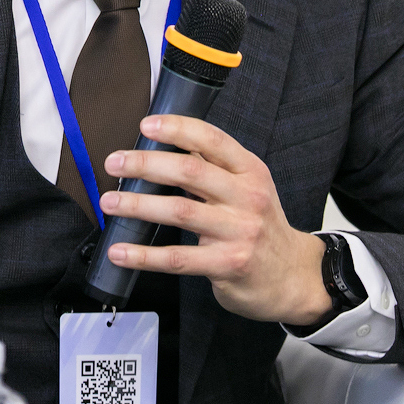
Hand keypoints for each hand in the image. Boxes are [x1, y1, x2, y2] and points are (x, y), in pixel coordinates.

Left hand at [99, 115, 331, 325]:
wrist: (293, 277)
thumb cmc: (261, 228)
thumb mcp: (250, 190)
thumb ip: (214, 171)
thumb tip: (164, 150)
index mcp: (251, 172)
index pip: (212, 141)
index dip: (178, 128)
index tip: (146, 126)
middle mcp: (247, 197)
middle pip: (190, 172)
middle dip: (146, 164)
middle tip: (115, 163)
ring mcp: (239, 232)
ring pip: (179, 212)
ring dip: (138, 205)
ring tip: (110, 203)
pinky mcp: (227, 265)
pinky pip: (178, 258)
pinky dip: (144, 255)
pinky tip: (121, 252)